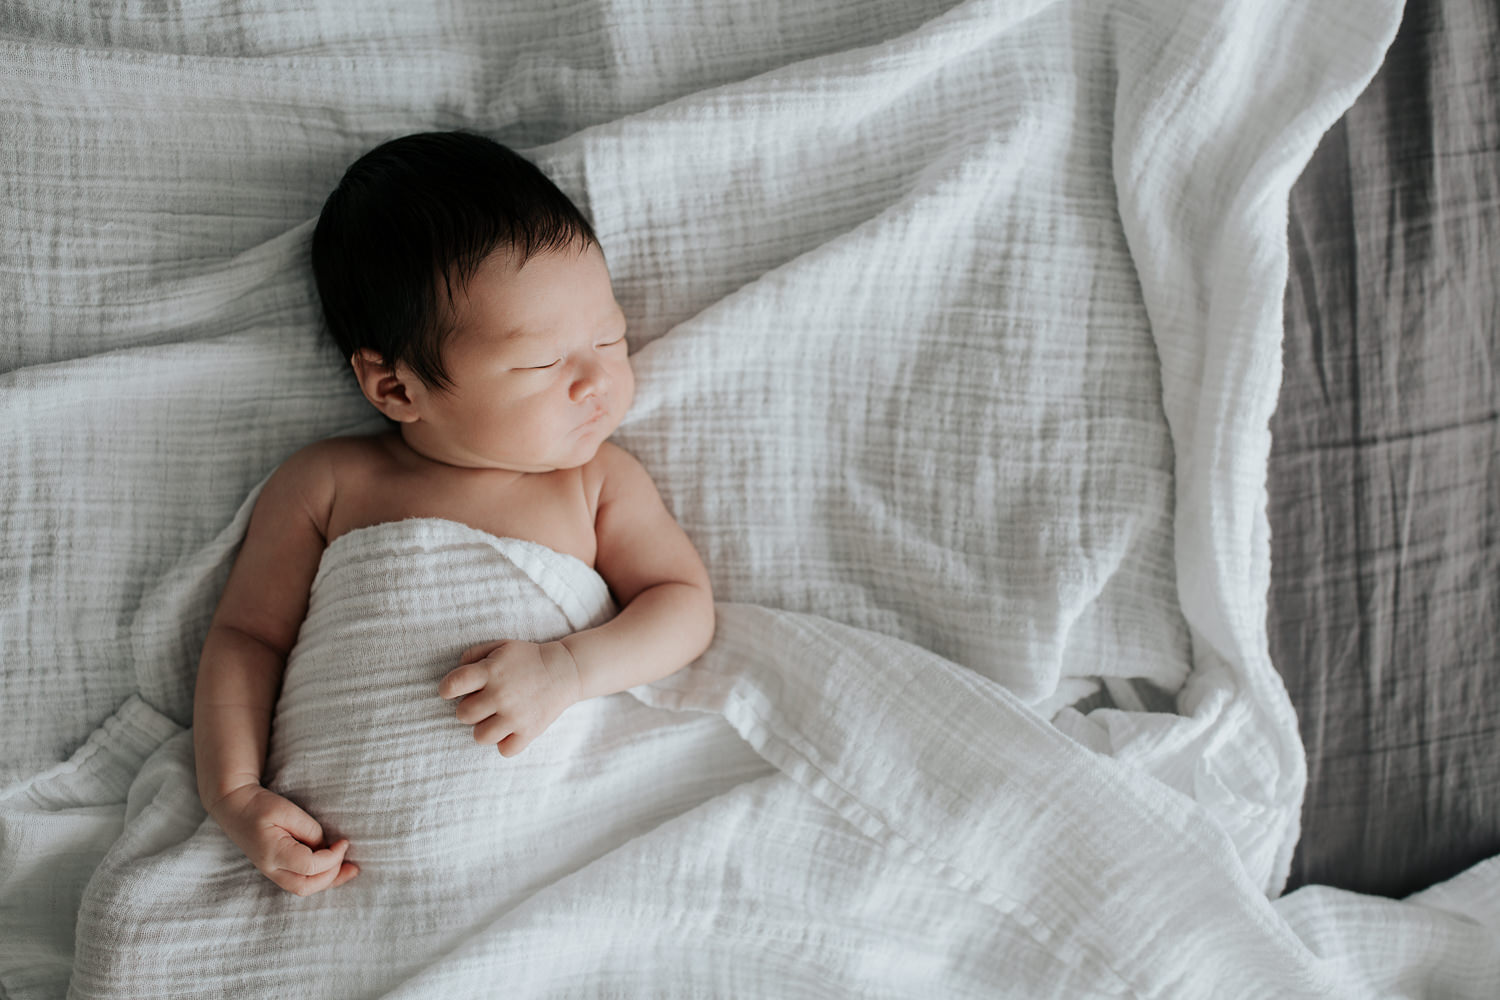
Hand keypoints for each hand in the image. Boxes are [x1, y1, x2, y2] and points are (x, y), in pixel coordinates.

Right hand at [208, 783, 359, 895]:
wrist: (234, 808)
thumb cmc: (260, 805)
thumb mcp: (287, 811)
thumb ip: (309, 830)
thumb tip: (326, 847)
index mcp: (272, 853)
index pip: (309, 866)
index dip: (332, 857)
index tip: (344, 842)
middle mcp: (270, 868)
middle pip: (306, 886)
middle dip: (333, 876)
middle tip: (351, 863)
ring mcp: (271, 872)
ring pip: (303, 888)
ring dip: (328, 881)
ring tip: (350, 870)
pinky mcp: (276, 869)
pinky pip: (299, 881)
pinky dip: (319, 878)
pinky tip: (334, 869)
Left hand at [439, 639, 582, 756]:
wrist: (565, 670)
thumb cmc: (528, 659)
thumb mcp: (501, 646)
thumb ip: (474, 654)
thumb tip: (457, 671)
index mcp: (491, 672)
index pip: (452, 685)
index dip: (446, 689)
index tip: (451, 691)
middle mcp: (501, 694)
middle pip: (463, 714)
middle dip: (469, 709)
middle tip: (483, 702)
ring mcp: (515, 716)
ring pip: (480, 736)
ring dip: (484, 728)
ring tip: (495, 718)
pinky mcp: (529, 732)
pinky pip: (504, 750)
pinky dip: (505, 743)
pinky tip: (510, 730)